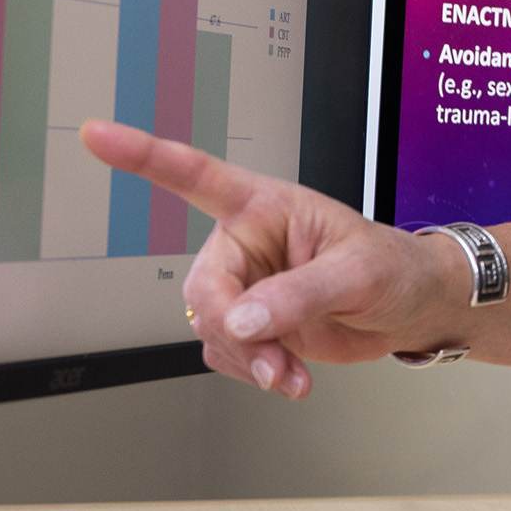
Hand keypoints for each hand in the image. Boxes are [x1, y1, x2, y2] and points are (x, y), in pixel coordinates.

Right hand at [79, 119, 471, 397]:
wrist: (413, 309)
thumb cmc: (394, 268)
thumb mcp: (357, 274)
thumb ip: (298, 294)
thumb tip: (241, 319)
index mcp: (266, 206)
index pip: (197, 176)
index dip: (144, 156)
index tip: (97, 134)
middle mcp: (247, 244)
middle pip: (203, 287)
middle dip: (234, 329)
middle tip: (273, 361)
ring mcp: (247, 287)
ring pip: (210, 326)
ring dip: (246, 358)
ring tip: (291, 374)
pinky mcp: (252, 325)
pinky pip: (224, 352)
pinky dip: (252, 371)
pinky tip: (288, 375)